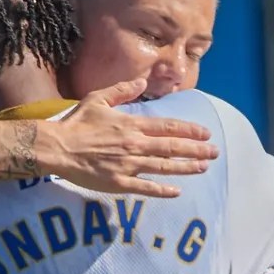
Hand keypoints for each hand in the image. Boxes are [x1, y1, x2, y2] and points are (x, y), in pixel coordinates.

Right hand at [43, 78, 216, 197]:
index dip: (190, 131)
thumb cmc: (76, 123)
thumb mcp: (98, 99)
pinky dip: (162, 191)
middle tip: (215, 153)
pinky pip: (145, 189)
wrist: (58, 147)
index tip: (206, 134)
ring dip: (186, 168)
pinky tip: (177, 191)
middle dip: (196, 150)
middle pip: (172, 148)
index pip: (168, 127)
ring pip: (164, 167)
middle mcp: (135, 145)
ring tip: (203, 168)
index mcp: (132, 125)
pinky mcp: (119, 183)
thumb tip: (142, 82)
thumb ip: (122, 91)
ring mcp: (128, 165)